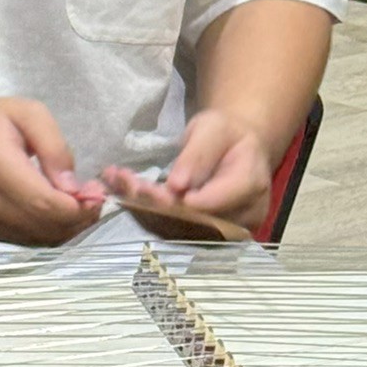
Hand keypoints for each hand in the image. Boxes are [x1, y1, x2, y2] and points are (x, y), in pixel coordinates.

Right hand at [0, 96, 105, 245]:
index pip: (44, 203)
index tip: (96, 193)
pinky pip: (25, 241)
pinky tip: (55, 214)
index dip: (78, 207)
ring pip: (37, 240)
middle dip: (79, 219)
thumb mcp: (25, 113)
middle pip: (44, 226)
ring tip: (77, 205)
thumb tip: (74, 187)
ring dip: (66, 229)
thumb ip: (54, 147)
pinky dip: (47, 233)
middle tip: (93, 199)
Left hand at [105, 109, 278, 233]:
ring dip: (142, 210)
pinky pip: (174, 230)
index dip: (179, 202)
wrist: (236, 150)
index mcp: (250, 186)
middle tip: (122, 182)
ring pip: (179, 230)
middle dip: (152, 204)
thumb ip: (198, 155)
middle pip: (193, 222)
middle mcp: (242, 218)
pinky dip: (145, 213)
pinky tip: (121, 192)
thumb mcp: (213, 129)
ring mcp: (226, 233)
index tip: (145, 188)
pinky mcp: (206, 237)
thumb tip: (176, 186)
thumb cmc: (227, 135)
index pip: (213, 204)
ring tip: (115, 183)